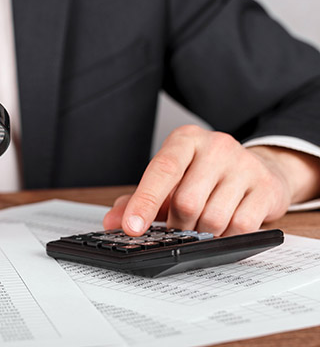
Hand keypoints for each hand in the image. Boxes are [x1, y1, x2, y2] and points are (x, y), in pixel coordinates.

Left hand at [103, 125, 319, 236]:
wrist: (258, 169)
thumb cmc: (203, 176)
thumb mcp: (169, 182)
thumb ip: (137, 199)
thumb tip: (113, 221)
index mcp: (185, 140)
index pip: (162, 170)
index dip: (144, 202)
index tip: (131, 228)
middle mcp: (216, 146)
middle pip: (187, 202)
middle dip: (177, 225)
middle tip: (178, 227)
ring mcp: (244, 165)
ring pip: (213, 218)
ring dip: (201, 233)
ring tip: (202, 225)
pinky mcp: (266, 188)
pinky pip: (240, 227)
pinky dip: (226, 237)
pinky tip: (224, 227)